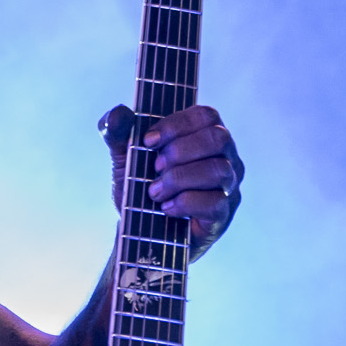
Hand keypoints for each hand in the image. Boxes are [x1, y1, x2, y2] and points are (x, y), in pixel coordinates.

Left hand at [103, 101, 243, 256]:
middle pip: (217, 138)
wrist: (137, 232)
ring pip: (217, 170)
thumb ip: (117, 133)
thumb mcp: (123, 158)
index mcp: (204, 135)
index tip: (148, 141)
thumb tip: (118, 113)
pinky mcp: (222, 214)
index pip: (205, 115)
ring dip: (179, 178)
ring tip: (154, 191)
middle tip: (155, 167)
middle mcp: (224, 157)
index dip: (176, 124)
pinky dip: (184, 203)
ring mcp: (228, 186)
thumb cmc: (139, 187)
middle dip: (180, 150)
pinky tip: (166, 207)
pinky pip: (214, 202)